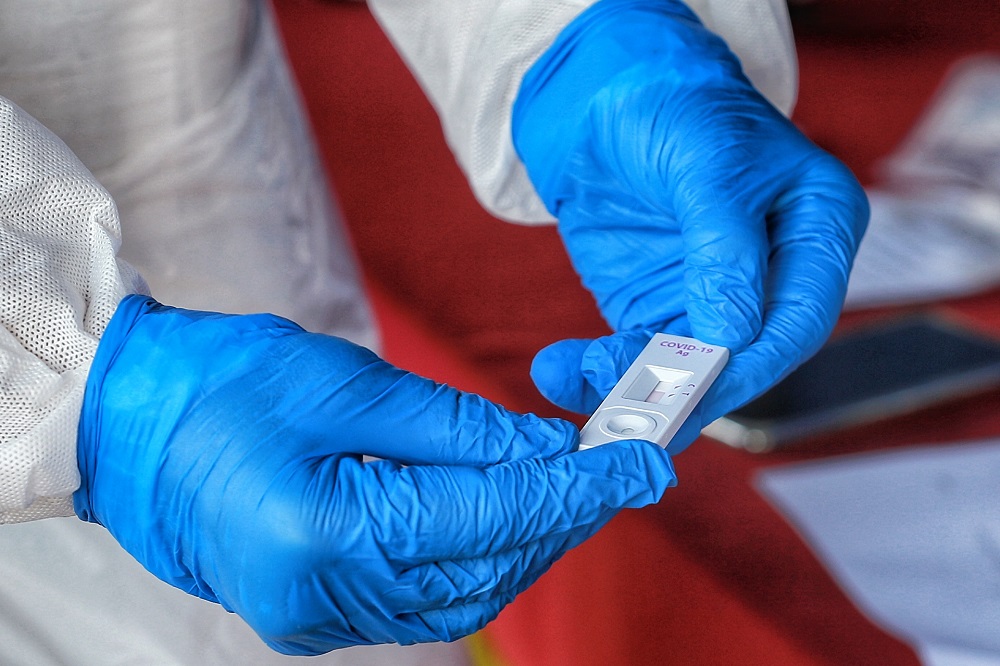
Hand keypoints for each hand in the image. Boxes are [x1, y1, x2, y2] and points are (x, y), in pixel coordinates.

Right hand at [74, 295, 675, 654]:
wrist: (132, 422)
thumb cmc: (224, 382)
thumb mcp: (350, 382)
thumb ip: (456, 426)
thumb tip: (543, 448)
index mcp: (324, 533)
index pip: (489, 518)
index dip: (575, 492)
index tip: (639, 467)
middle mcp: (322, 598)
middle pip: (486, 569)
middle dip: (559, 518)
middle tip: (611, 470)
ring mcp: (317, 619)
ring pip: (464, 596)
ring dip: (524, 543)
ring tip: (564, 489)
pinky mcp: (317, 615)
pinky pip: (425, 603)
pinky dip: (477, 562)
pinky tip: (501, 519)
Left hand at [513, 0, 867, 447]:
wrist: (604, 93)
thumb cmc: (675, 103)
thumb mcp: (709, 163)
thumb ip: (725, 250)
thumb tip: (731, 339)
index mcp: (814, 230)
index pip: (798, 319)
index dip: (753, 363)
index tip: (702, 388)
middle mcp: (768, 274)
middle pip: (741, 357)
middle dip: (685, 390)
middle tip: (634, 420)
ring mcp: (708, 295)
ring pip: (681, 367)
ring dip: (629, 388)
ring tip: (577, 383)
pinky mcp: (654, 304)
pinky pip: (631, 354)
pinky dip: (595, 371)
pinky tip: (557, 370)